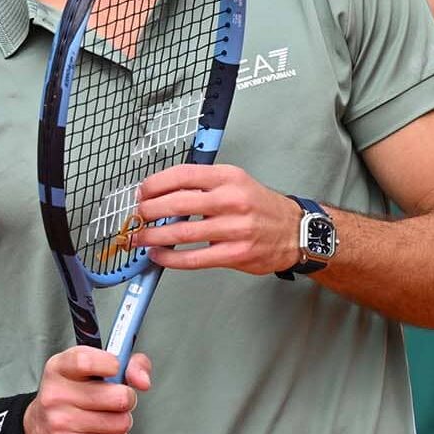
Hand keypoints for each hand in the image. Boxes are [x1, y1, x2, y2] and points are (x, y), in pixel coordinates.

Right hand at [23, 346, 151, 433]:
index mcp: (59, 368)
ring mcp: (60, 422)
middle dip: (126, 401)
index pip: (85, 360)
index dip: (110, 364)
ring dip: (120, 423)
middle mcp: (56, 394)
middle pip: (119, 397)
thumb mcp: (88, 373)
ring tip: (104, 420)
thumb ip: (125, 364)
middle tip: (114, 401)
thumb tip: (143, 380)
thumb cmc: (70, 400)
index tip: (116, 368)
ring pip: (121, 422)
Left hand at [128, 164, 301, 275]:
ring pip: (182, 232)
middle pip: (177, 203)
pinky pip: (194, 258)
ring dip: (154, 236)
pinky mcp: (235, 254)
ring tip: (140, 237)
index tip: (142, 192)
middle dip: (149, 210)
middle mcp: (232, 200)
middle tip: (138, 215)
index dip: (155, 184)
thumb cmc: (260, 207)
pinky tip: (159, 255)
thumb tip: (162, 192)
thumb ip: (203, 184)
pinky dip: (171, 258)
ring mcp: (234, 228)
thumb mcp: (236, 182)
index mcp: (228, 177)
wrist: (296, 231)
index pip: (183, 175)